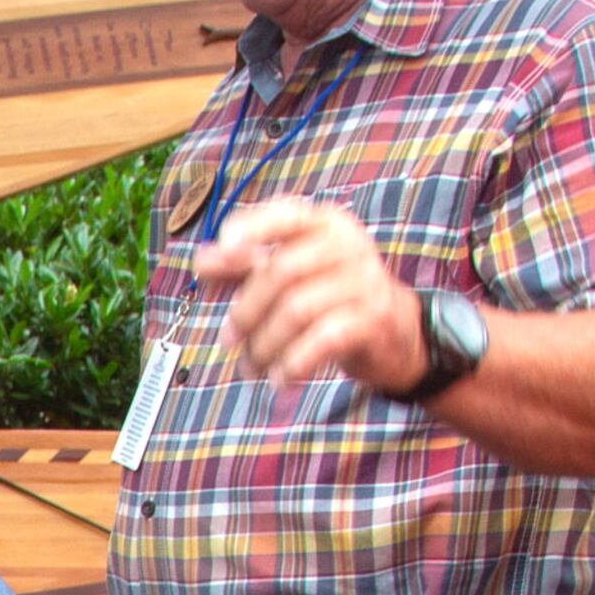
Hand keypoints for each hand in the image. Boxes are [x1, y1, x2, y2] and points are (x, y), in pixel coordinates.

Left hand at [198, 198, 426, 391]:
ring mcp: (364, 281)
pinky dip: (293, 363)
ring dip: (263, 345)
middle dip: (245, 311)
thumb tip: (201, 261)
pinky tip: (280, 379)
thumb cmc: (327, 296)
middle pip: (281, 272)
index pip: (286, 215)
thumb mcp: (287, 274)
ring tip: (250, 367)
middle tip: (229, 341)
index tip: (223, 249)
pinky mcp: (374, 319)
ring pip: (297, 310)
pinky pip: (323, 339)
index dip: (251, 228)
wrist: (393, 329)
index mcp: (323, 225)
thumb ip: (243, 265)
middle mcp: (347, 246)